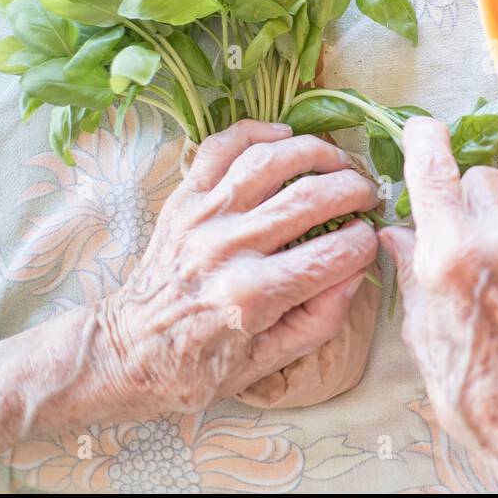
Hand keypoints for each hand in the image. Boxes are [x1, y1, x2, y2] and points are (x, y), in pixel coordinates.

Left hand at [98, 120, 379, 413]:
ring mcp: (202, 217)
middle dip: (354, 191)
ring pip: (270, 161)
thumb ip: (321, 319)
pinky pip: (221, 148)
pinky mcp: (183, 200)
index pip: (334, 255)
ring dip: (317, 152)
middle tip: (368, 198)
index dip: (364, 244)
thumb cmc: (200, 365)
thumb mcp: (269, 363)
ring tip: (339, 163)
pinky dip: (256, 132)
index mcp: (252, 296)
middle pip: (310, 198)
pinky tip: (285, 136)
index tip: (370, 242)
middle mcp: (227, 248)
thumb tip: (358, 272)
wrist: (127, 351)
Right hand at [379, 117, 497, 492]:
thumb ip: (412, 273)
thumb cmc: (472, 388)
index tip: (422, 131)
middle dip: (469, 198)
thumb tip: (397, 235)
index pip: (435, 171)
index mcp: (450, 254)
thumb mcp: (422, 333)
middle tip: (465, 234)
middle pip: (482, 178)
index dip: (425, 143)